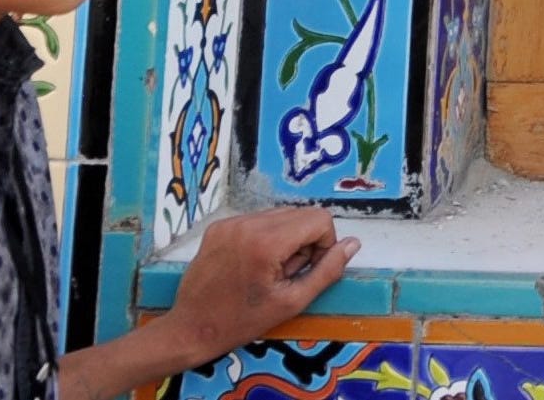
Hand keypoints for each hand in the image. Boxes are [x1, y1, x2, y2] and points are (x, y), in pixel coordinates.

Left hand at [164, 206, 356, 367]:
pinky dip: (264, 237)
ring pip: (280, 215)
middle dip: (304, 241)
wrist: (190, 329)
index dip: (323, 244)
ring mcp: (231, 222)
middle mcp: (249, 224)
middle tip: (286, 273)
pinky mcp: (219, 226)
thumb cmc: (242, 321)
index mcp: (267, 242)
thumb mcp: (291, 302)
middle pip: (300, 214)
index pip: (319, 218)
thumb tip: (353, 244)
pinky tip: (251, 264)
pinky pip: (257, 220)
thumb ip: (327, 271)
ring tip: (267, 270)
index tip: (306, 270)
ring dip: (285, 238)